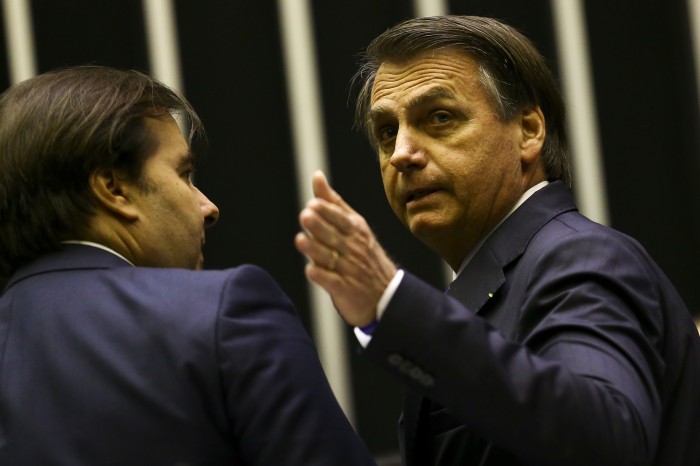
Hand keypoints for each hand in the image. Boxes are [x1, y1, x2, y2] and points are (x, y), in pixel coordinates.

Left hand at [295, 171, 397, 326]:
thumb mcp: (354, 225)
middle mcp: (354, 248)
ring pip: (330, 257)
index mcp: (356, 230)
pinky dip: (321, 276)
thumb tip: (316, 176)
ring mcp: (350, 270)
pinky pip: (332, 282)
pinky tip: (310, 270)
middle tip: (305, 216)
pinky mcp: (344, 290)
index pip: (340, 219)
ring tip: (301, 240)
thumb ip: (332, 202)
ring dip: (315, 249)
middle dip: (320, 226)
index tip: (312, 204)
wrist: (387, 294)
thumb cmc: (363, 253)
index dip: (326, 212)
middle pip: (334, 236)